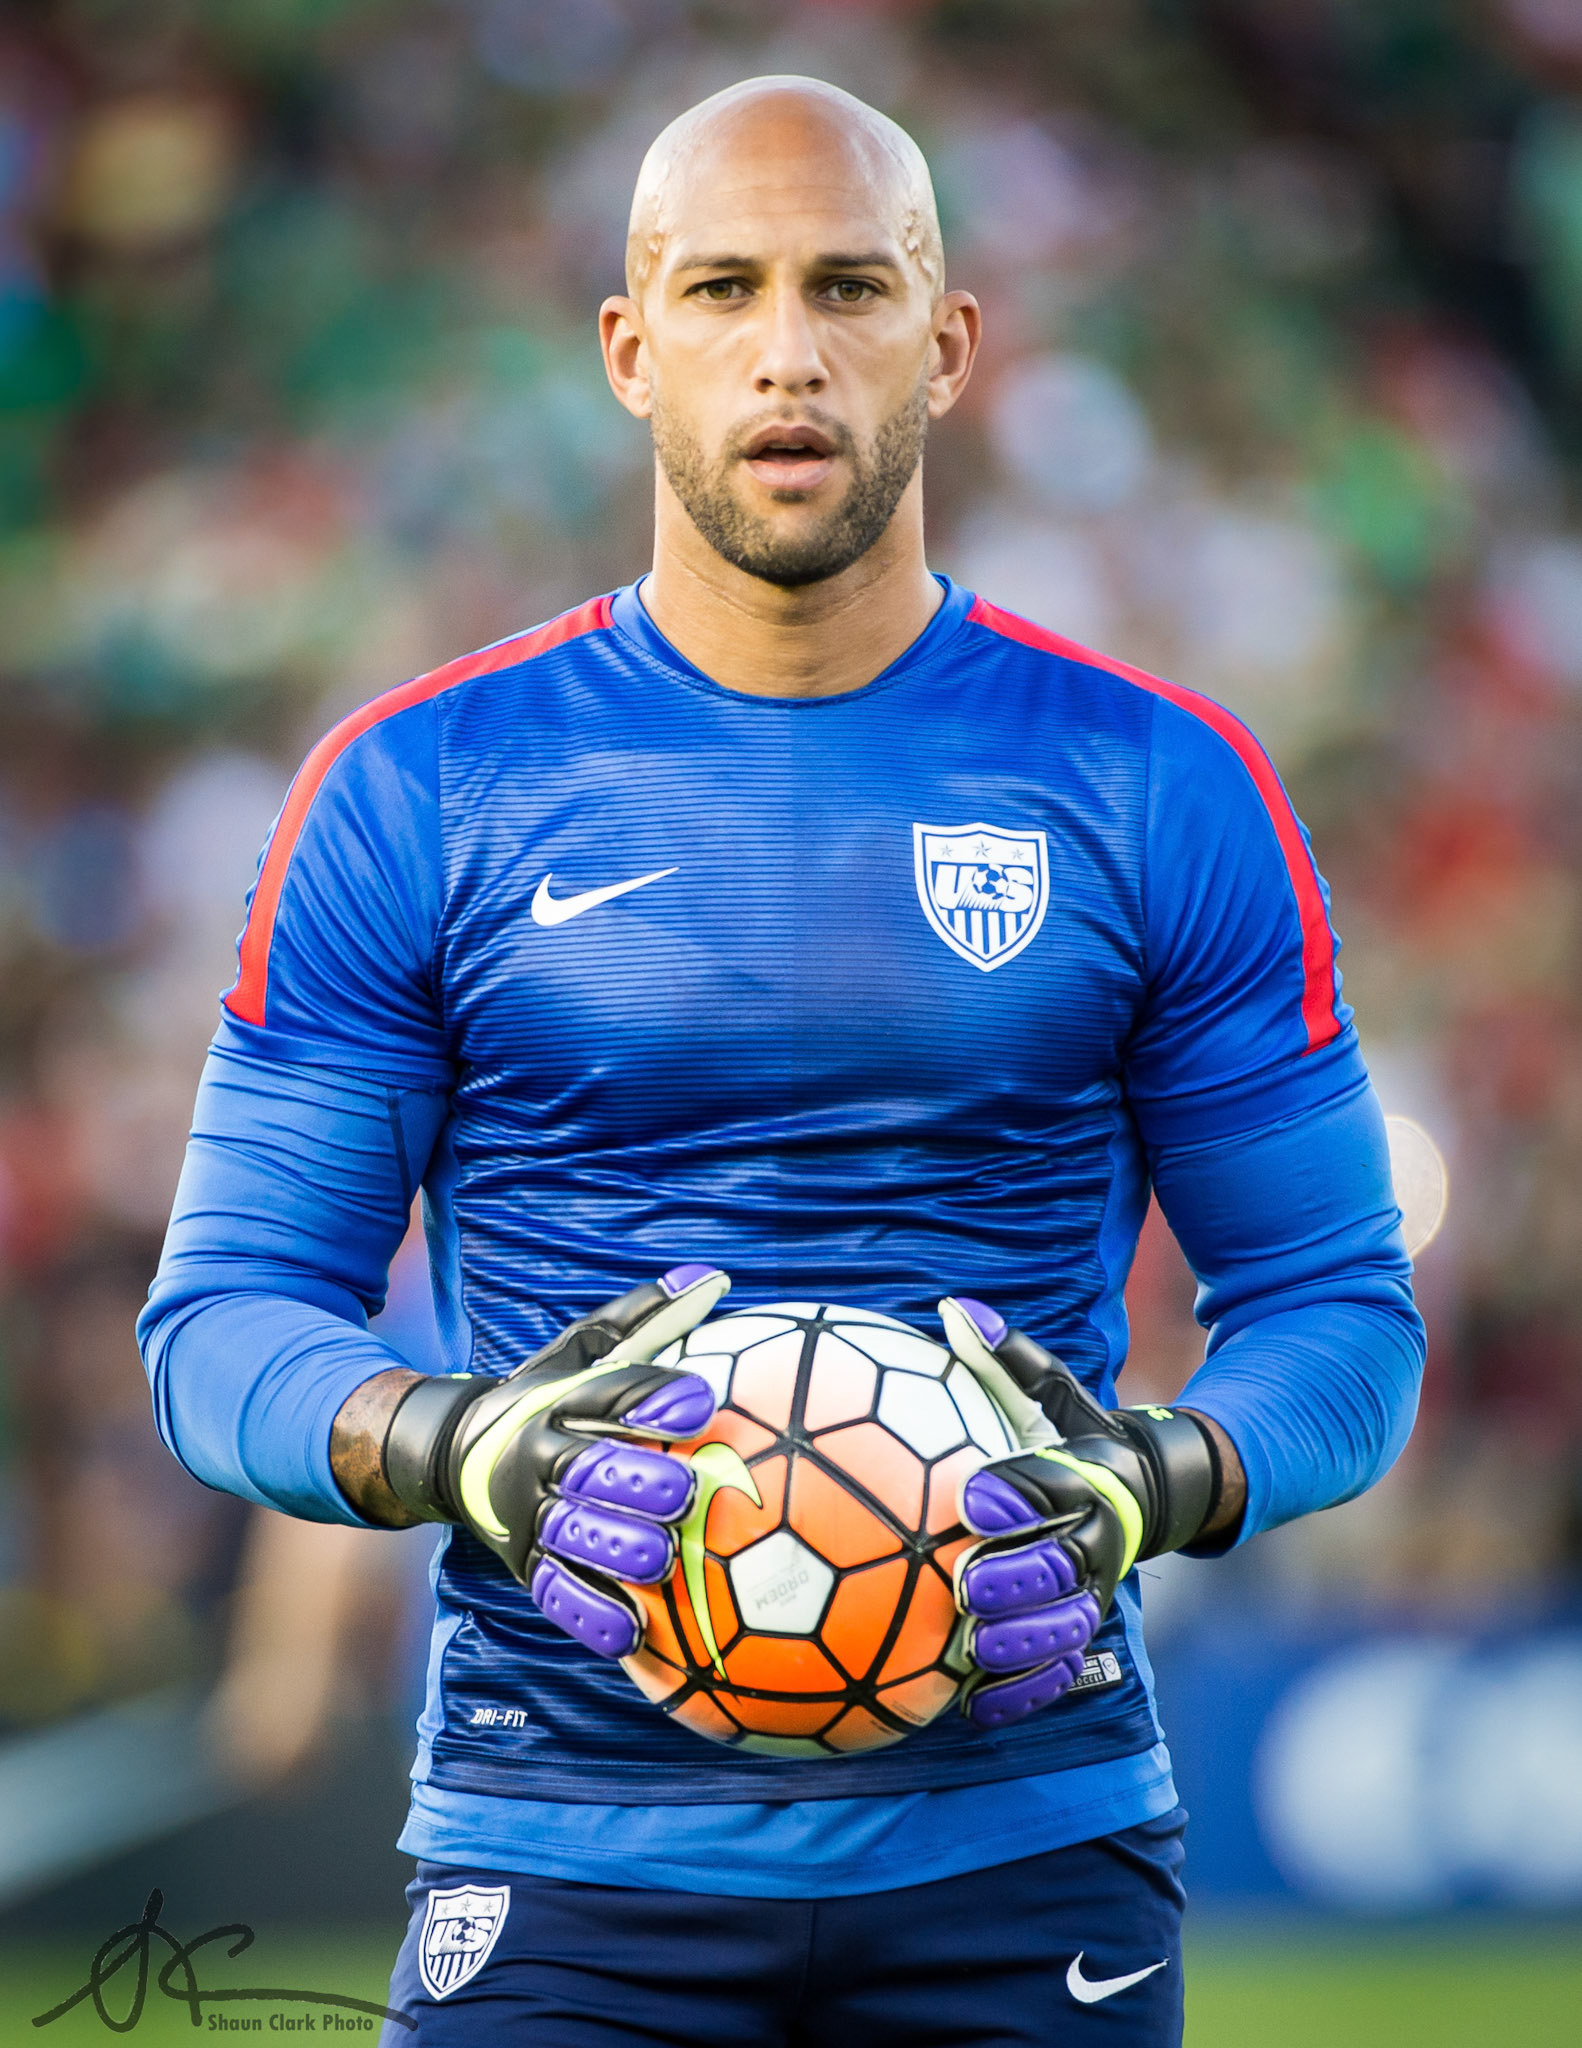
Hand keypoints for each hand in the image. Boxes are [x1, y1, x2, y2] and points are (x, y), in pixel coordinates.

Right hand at [383, 1265, 728, 1658]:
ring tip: (660, 1559)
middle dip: (634, 1481)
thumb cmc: (549, 1398)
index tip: (699, 1402)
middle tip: (683, 1491)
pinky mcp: (524, 1564)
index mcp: (559, 1400)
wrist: (456, 1453)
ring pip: (570, 1534)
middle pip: (586, 1468)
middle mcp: (539, 1455)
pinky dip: (589, 1613)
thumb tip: (713, 1275)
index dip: (651, 1396)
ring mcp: (528, 1514)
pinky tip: (630, 1630)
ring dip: (614, 1549)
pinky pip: (554, 1592)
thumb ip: (646, 1317)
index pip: (607, 1391)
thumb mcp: (583, 1350)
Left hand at [939, 1295, 1220, 1730]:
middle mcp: (1099, 1535)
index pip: (1052, 1481)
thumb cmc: (1080, 1435)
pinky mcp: (1088, 1628)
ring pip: (1069, 1624)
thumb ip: (1007, 1356)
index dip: (1016, 1491)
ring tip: (975, 1648)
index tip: (971, 1497)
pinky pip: (1063, 1670)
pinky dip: (1024, 1692)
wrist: (1157, 1491)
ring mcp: (1096, 1588)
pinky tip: (976, 1706)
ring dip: (1023, 1642)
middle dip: (1019, 1576)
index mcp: (1087, 1473)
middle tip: (969, 1583)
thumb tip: (953, 1305)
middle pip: (1064, 1563)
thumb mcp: (1054, 1392)